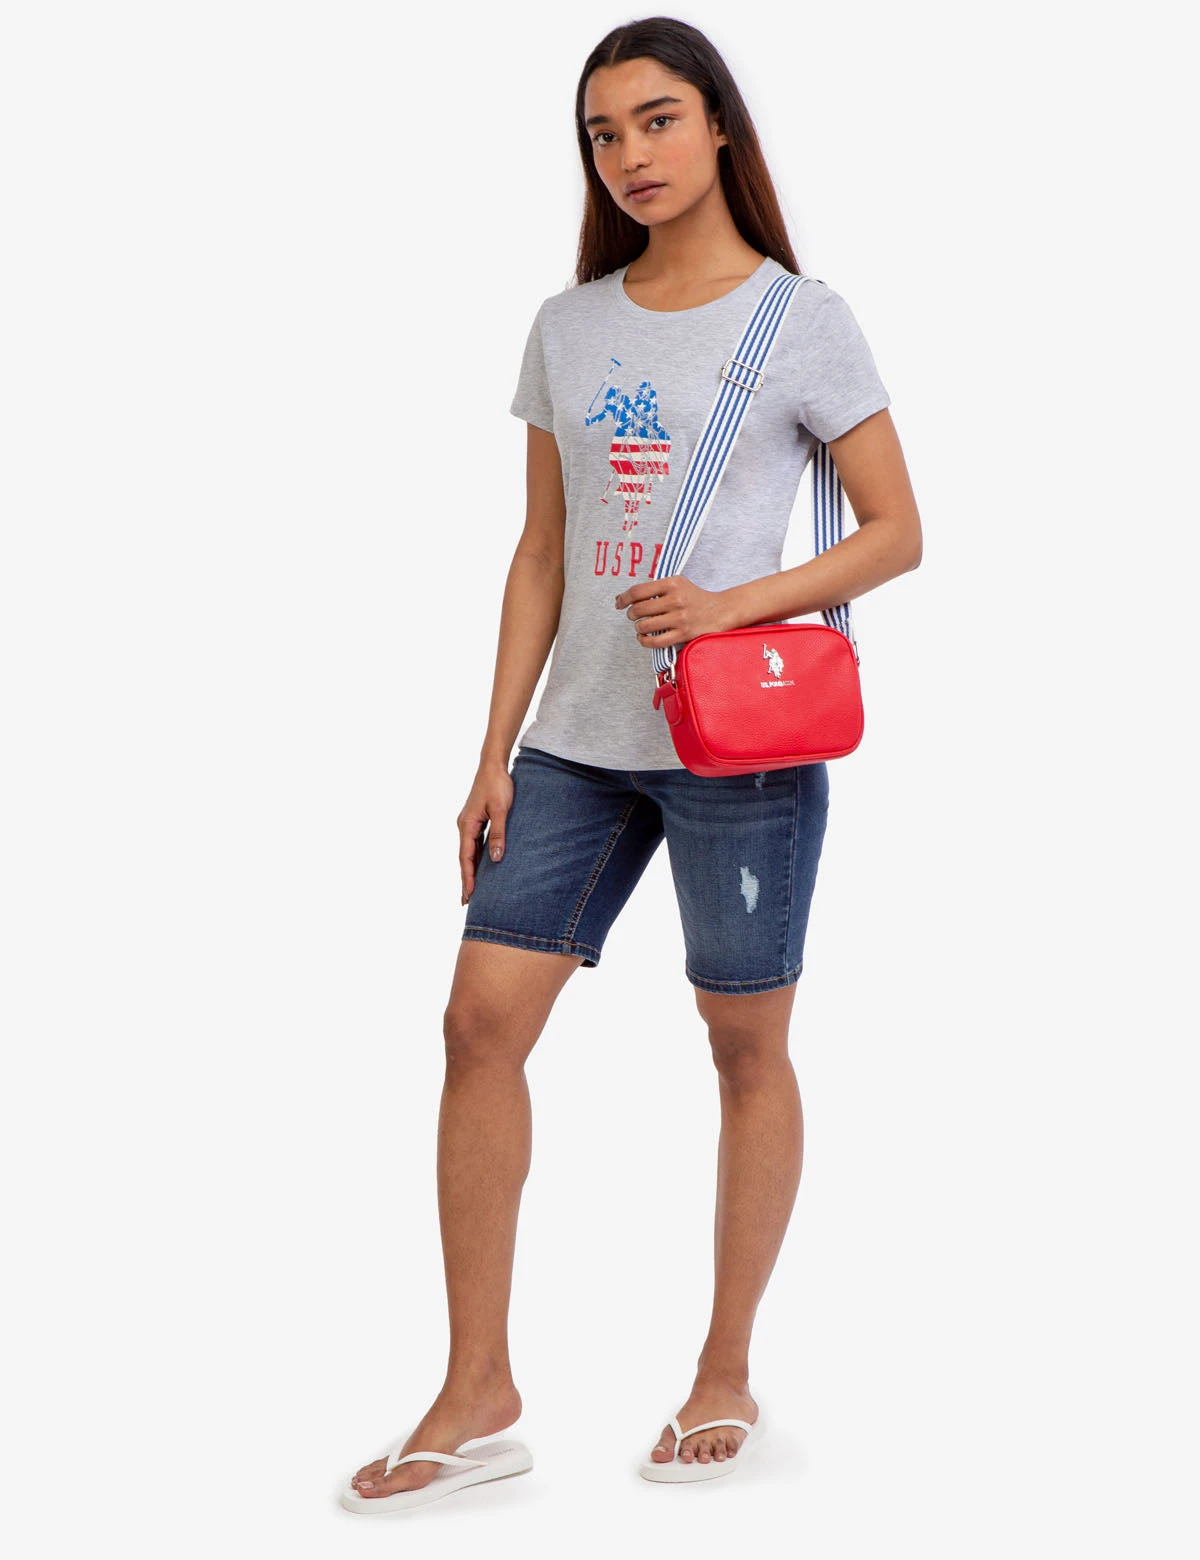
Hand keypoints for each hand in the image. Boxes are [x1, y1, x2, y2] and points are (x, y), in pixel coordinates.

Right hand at [457, 758, 513, 904]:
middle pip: (464, 858)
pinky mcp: (476, 819)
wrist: (493, 765)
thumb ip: (499, 834)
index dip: (467, 877)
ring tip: (472, 890)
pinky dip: (475, 858)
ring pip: (468, 852)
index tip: (469, 895)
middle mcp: (464, 825)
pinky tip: (480, 867)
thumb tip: (496, 859)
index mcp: (467, 824)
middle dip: (465, 879)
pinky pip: (474, 844)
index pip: (465, 857)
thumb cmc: (498, 785)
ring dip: (470, 870)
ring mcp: (469, 822)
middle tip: (466, 902)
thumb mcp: (502, 810)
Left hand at [613, 575, 731, 648]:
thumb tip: (625, 598)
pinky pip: (654, 642)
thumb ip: (655, 588)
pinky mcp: (683, 634)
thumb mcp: (678, 584)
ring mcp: (679, 618)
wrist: (721, 610)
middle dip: (631, 615)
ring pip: (644, 626)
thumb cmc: (696, 598)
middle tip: (633, 616)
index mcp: (672, 583)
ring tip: (641, 627)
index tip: (619, 603)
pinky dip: (644, 641)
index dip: (623, 598)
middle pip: (638, 609)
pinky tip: (645, 638)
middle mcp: (675, 599)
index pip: (638, 591)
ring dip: (638, 628)